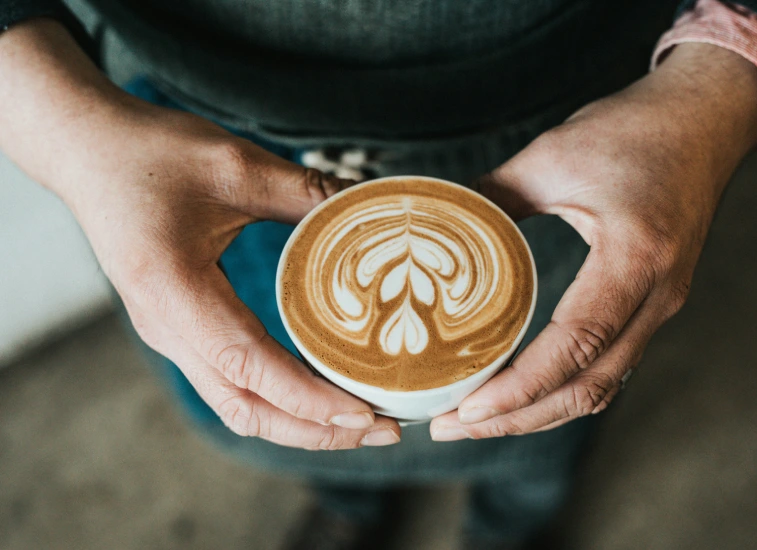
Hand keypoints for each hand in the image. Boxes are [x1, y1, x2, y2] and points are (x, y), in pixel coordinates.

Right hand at [0, 20, 400, 448]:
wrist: (85, 150)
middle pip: (245, 408)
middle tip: (383, 430)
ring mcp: (169, 334)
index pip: (250, 367)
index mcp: (174, 292)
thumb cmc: (150, 152)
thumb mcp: (235, 164)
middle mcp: (167, 328)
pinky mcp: (178, 328)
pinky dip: (278, 400)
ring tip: (360, 421)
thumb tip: (372, 207)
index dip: (309, 399)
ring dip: (299, 423)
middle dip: (316, 430)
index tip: (364, 414)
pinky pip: (230, 383)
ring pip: (237, 405)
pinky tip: (319, 390)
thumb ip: (305, 192)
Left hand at [430, 44, 756, 439]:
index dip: (520, 386)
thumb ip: (492, 196)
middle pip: (588, 386)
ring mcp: (661, 305)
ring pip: (601, 386)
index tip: (467, 408)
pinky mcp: (653, 305)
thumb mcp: (553, 155)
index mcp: (636, 257)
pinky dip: (562, 390)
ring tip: (477, 420)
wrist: (704, 119)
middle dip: (517, 418)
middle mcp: (657, 295)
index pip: (577, 344)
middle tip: (452, 426)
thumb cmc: (636, 130)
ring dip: (538, 412)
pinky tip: (522, 392)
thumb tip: (437, 226)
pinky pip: (610, 366)